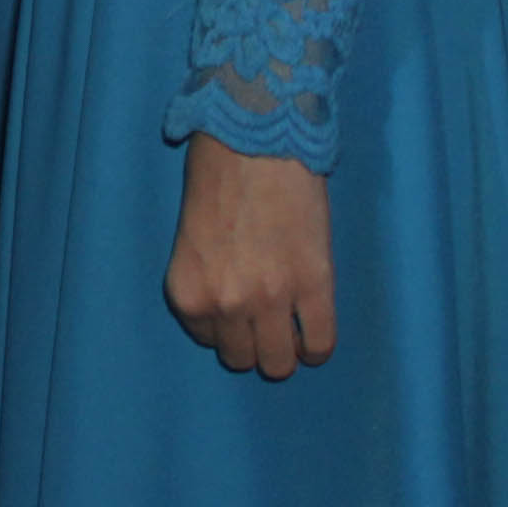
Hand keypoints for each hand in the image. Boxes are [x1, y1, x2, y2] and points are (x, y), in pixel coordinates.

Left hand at [168, 135, 336, 377]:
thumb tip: (227, 306)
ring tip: (289, 334)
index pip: (206, 339)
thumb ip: (205, 278)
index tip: (234, 312)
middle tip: (263, 324)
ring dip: (285, 352)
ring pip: (281, 361)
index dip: (223, 326)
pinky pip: (320, 342)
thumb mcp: (191, 239)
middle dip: (253, 344)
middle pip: (244, 358)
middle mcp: (224, 303)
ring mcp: (271, 299)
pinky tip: (313, 336)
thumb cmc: (217, 178)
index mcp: (187, 291)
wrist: (256, 144)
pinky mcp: (314, 287)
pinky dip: (317, 347)